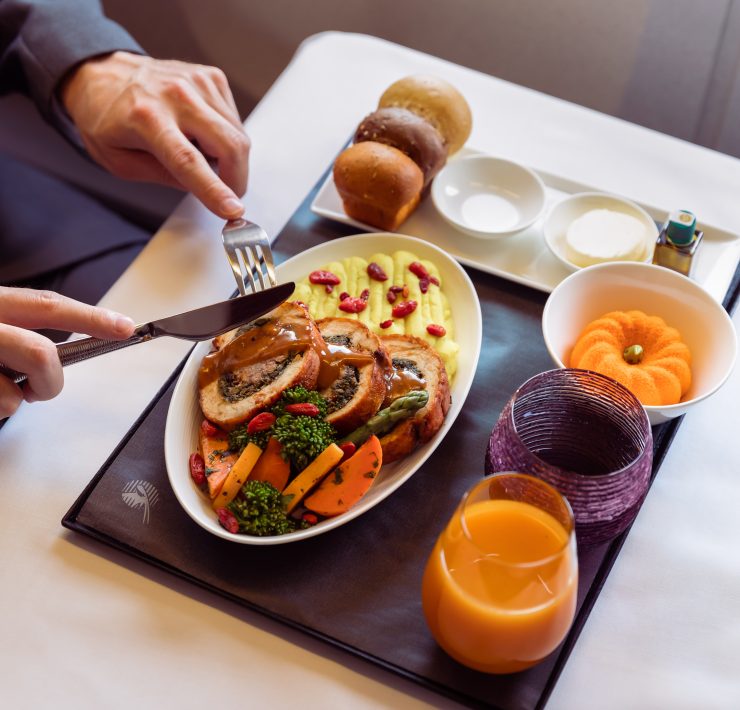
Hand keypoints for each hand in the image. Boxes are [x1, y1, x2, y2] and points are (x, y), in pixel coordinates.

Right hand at [0, 287, 134, 418]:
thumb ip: (21, 334)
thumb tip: (57, 357)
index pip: (48, 305)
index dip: (91, 319)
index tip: (125, 327)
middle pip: (40, 353)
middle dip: (50, 381)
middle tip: (38, 390)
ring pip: (16, 392)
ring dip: (16, 398)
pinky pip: (2, 404)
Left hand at [61, 51, 249, 219]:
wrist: (102, 75)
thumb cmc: (107, 119)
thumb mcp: (122, 163)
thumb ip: (165, 177)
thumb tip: (205, 188)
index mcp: (145, 118)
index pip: (188, 160)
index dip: (214, 189)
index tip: (233, 210)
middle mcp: (175, 95)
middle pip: (229, 144)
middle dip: (237, 179)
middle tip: (229, 195)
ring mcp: (196, 82)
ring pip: (238, 134)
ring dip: (230, 157)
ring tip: (202, 153)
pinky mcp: (211, 77)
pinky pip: (235, 119)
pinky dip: (227, 135)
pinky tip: (204, 133)